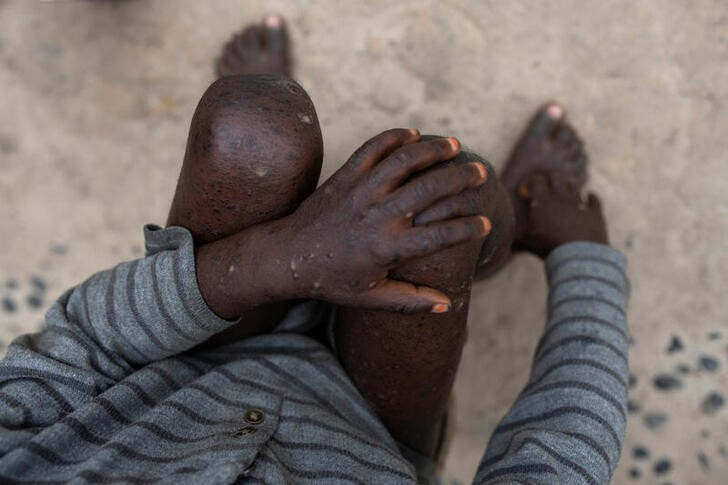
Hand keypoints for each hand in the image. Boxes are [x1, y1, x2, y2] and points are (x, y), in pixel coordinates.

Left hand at [267, 129, 490, 312]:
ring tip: (453, 145)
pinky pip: (373, 147)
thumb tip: (446, 305)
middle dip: (462, 178)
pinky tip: (412, 133)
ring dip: (433, 149)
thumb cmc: (330, 280)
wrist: (285, 257)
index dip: (469, 228)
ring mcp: (361, 191)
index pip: (442, 234)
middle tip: (480, 172)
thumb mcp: (370, 297)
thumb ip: (409, 300)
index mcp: (389, 248)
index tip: (485, 223)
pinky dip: (394, 137)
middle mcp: (379, 215)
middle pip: (432, 189)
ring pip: (405, 160)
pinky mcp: (345, 176)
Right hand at [515, 170, 607, 257]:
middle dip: (550, 178)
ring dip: (569, 186)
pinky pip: (594, 200)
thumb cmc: (550, 247)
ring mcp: (580, 204)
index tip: (526, 190)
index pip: (535, 181)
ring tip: (564, 189)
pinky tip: (590, 196)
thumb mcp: (529, 241)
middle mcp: (562, 197)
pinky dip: (591, 197)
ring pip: (574, 186)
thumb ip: (519, 234)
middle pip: (556, 177)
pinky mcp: (595, 213)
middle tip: (546, 184)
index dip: (530, 183)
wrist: (579, 255)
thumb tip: (506, 236)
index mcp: (543, 201)